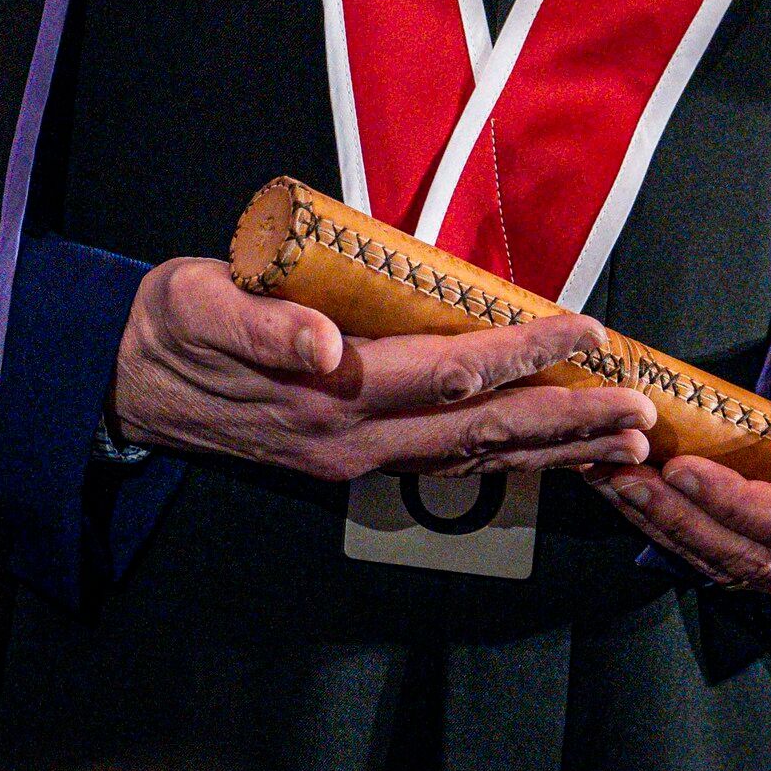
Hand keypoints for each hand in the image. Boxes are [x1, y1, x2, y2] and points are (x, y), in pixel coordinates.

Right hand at [105, 256, 655, 481]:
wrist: (130, 384)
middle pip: (481, 430)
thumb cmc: (171, 326)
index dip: (521, 350)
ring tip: (624, 442)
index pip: (447, 371)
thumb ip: (261, 325)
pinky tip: (552, 456)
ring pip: (475, 458)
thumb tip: (323, 345)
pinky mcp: (354, 463)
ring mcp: (357, 461)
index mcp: (328, 396)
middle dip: (566, 418)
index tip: (583, 328)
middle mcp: (354, 440)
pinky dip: (511, 461)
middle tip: (640, 409)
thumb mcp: (199, 303)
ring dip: (554, 450)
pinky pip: (449, 467)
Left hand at [603, 356, 770, 611]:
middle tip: (625, 474)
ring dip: (668, 528)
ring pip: (734, 569)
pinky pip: (726, 563)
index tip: (682, 469)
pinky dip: (676, 532)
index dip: (738, 506)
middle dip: (685, 519)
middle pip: (760, 560)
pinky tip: (634, 497)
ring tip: (614, 481)